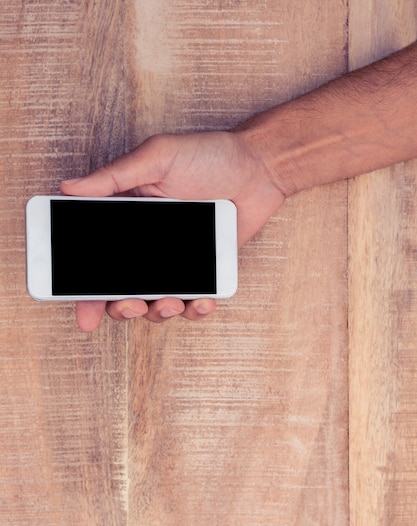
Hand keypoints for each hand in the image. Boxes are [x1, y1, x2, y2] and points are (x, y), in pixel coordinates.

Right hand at [60, 130, 285, 330]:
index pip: (97, 259)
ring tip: (171, 301)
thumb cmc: (209, 155)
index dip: (85, 289)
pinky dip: (195, 310)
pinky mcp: (204, 271)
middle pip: (121, 290)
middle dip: (121, 308)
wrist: (260, 167)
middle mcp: (147, 245)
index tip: (83, 309)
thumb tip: (69, 189)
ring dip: (158, 312)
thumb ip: (115, 177)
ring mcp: (175, 261)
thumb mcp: (157, 158)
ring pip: (155, 303)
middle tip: (131, 304)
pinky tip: (201, 301)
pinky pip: (194, 302)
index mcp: (127, 219)